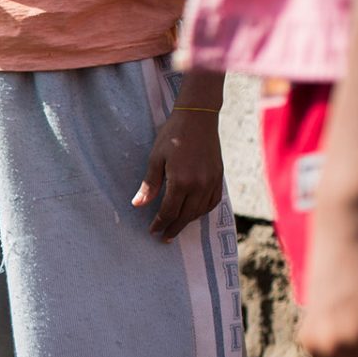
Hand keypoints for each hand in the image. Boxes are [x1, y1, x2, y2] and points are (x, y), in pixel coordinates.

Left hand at [133, 109, 224, 241]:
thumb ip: (149, 185)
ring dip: (188, 221)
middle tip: (164, 238)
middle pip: (185, 216)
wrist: (198, 118)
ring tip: (177, 226)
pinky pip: (212, 202)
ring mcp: (212, 182)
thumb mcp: (155, 159)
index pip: (169, 212)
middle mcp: (199, 186)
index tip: (153, 231)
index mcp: (181, 182)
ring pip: (200, 211)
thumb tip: (138, 205)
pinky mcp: (219, 177)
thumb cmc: (173, 135)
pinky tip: (194, 213)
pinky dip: (203, 211)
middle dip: (173, 228)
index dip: (160, 224)